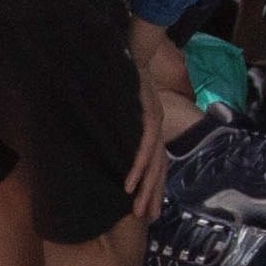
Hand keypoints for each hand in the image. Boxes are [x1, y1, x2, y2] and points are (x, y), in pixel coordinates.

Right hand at [124, 22, 201, 211]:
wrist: (134, 46)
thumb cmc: (125, 75)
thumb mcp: (123, 105)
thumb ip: (121, 123)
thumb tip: (107, 140)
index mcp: (153, 127)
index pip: (157, 163)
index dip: (154, 186)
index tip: (149, 210)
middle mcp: (158, 127)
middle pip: (158, 168)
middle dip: (152, 195)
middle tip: (147, 219)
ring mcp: (155, 121)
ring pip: (153, 163)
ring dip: (145, 187)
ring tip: (137, 209)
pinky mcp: (148, 114)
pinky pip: (143, 145)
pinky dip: (137, 165)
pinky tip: (130, 182)